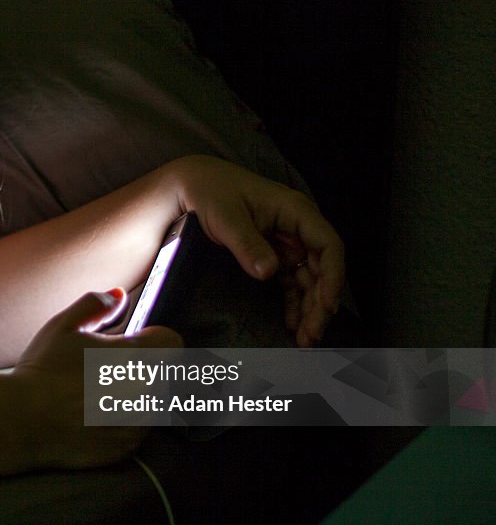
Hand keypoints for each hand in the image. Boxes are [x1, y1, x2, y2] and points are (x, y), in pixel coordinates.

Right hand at [13, 288, 182, 469]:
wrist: (23, 421)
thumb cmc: (43, 370)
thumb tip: (119, 295)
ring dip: (134, 397)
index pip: (171, 341)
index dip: (151, 338)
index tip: (129, 343)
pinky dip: (121, 424)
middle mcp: (147, 391)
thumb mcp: (64, 325)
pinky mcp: (126, 448)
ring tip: (94, 394)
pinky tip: (91, 417)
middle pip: (162, 373)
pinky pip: (135, 432)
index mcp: (138, 356)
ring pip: (151, 404)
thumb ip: (96, 305)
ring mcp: (138, 423)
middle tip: (104, 369)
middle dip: (141, 368)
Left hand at [161, 155, 344, 346]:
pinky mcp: (273, 254)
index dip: (332, 277)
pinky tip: (291, 323)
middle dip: (320, 303)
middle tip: (312, 335)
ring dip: (308, 309)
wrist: (192, 186)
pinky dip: (293, 303)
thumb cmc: (211, 192)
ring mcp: (286, 243)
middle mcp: (297, 228)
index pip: (328, 246)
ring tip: (305, 338)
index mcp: (295, 211)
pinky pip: (290, 282)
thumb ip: (247, 243)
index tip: (326, 305)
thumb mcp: (226, 216)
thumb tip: (268, 271)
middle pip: (321, 269)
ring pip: (307, 280)